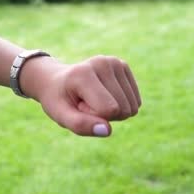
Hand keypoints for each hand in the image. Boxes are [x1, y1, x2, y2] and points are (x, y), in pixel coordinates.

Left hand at [20, 56, 140, 136]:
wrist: (56, 80)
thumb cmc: (58, 100)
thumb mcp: (61, 116)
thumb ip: (80, 125)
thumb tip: (107, 130)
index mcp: (83, 74)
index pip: (108, 110)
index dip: (94, 117)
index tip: (78, 106)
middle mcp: (102, 63)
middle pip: (123, 109)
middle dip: (104, 115)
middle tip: (84, 102)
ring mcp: (115, 62)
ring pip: (132, 107)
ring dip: (113, 111)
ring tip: (92, 99)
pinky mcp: (123, 66)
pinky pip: (136, 102)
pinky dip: (121, 104)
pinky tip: (103, 94)